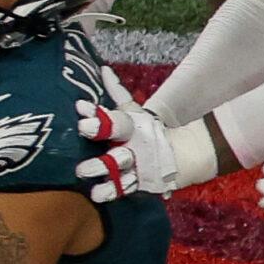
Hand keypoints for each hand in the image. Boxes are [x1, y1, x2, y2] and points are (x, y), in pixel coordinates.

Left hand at [76, 66, 186, 201]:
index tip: (80, 106)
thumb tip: (103, 70)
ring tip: (83, 170)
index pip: (117, 110)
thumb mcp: (134, 113)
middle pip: (118, 130)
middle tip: (83, 128)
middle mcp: (135, 139)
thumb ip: (117, 94)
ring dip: (101, 165)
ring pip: (119, 162)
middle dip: (101, 128)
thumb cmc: (148, 132)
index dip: (100, 108)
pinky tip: (98, 194)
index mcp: (134, 122)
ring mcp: (139, 161)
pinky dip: (112, 190)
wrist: (182, 156)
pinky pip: (124, 187)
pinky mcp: (141, 181)